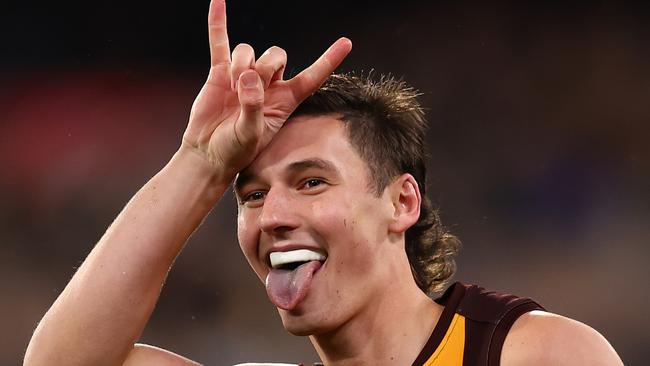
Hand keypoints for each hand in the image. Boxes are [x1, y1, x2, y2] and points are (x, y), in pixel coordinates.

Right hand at [182, 0, 351, 181]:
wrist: (208, 153)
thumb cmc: (235, 150)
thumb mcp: (251, 135)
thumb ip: (253, 107)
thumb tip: (248, 78)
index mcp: (285, 101)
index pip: (312, 77)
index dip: (328, 60)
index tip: (346, 43)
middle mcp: (268, 85)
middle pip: (277, 55)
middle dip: (265, 67)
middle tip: (248, 89)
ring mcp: (244, 76)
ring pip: (249, 51)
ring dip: (241, 64)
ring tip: (231, 88)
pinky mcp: (220, 73)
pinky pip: (221, 42)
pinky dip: (218, 22)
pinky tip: (219, 2)